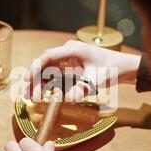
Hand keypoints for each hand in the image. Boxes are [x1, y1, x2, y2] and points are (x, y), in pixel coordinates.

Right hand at [24, 40, 141, 101]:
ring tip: (32, 97)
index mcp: (72, 50)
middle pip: (44, 64)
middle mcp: (67, 53)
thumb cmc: (111, 68)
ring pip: (48, 71)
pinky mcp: (71, 68)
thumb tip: (68, 100)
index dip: (35, 68)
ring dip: (39, 84)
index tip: (27, 80)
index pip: (47, 57)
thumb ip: (82, 88)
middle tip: (27, 95)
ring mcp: (68, 60)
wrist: (123, 68)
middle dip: (34, 79)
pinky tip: (43, 95)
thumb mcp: (97, 79)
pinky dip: (48, 85)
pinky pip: (56, 76)